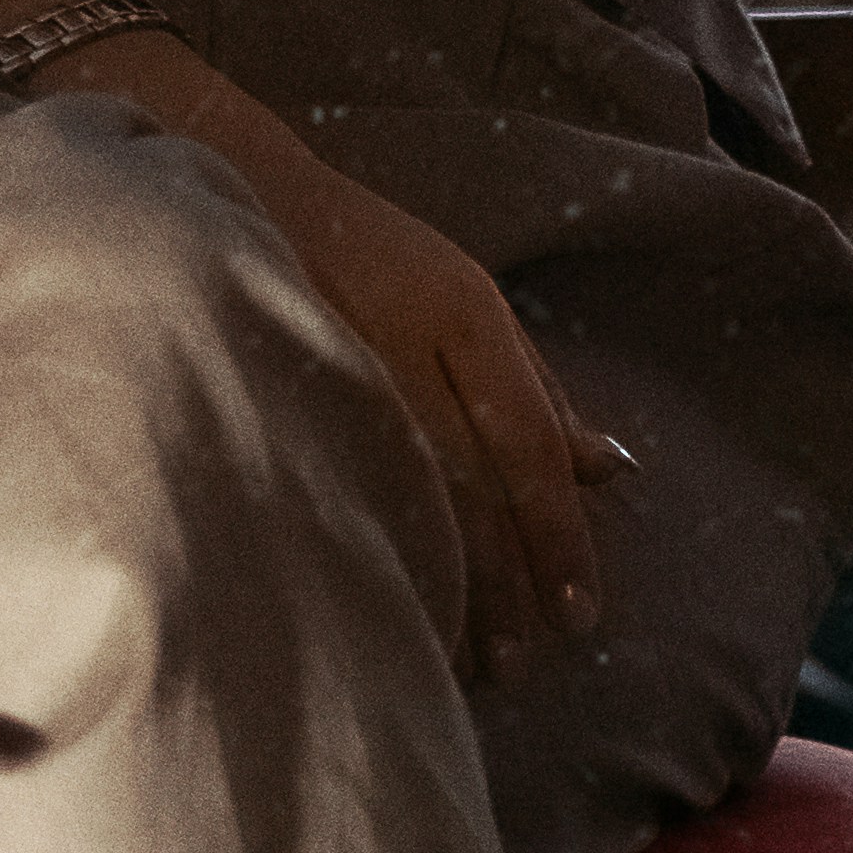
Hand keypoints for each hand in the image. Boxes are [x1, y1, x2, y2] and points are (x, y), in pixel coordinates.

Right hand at [250, 152, 622, 680]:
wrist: (242, 192)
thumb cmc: (375, 256)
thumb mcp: (471, 301)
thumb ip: (541, 389)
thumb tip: (610, 471)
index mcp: (464, 313)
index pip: (528, 444)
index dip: (558, 534)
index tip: (578, 609)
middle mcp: (406, 343)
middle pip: (472, 485)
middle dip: (505, 580)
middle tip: (527, 660)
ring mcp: (336, 369)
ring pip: (403, 497)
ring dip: (444, 586)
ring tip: (471, 660)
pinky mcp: (277, 391)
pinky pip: (337, 488)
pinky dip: (372, 552)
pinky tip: (388, 608)